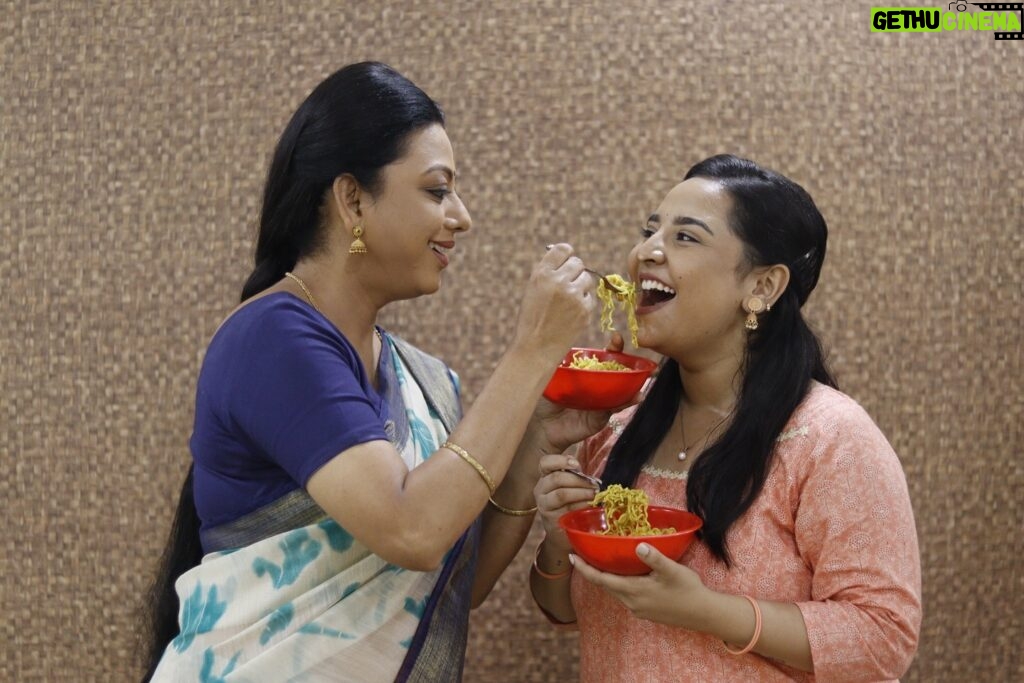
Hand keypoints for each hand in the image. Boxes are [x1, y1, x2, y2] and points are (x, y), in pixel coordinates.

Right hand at [510, 244, 595, 362]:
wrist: (536, 348)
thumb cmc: (532, 318)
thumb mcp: (533, 289)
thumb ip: (548, 272)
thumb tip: (567, 255)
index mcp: (542, 274)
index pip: (563, 249)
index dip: (566, 255)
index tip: (565, 262)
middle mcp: (558, 281)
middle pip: (578, 263)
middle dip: (574, 272)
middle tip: (567, 285)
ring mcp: (574, 295)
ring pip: (587, 279)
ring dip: (580, 287)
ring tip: (567, 301)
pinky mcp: (585, 309)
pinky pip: (590, 297)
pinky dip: (583, 303)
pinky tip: (570, 314)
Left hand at [532, 332, 639, 451]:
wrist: (539, 426)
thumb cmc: (544, 398)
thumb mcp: (550, 374)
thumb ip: (559, 359)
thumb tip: (561, 336)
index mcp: (586, 372)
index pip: (603, 357)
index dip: (612, 348)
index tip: (616, 338)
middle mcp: (596, 386)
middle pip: (617, 373)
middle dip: (630, 365)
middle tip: (637, 358)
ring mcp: (600, 402)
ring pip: (621, 391)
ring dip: (634, 385)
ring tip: (645, 378)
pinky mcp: (600, 418)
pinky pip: (614, 408)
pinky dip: (624, 402)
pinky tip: (635, 397)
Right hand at [534, 452, 600, 547]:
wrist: (564, 531)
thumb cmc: (571, 504)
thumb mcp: (572, 487)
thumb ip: (576, 477)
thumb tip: (590, 476)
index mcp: (545, 477)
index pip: (545, 463)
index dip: (560, 460)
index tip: (576, 464)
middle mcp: (541, 489)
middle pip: (556, 478)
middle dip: (579, 480)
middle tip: (594, 484)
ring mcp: (544, 505)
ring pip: (561, 494)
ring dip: (581, 492)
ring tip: (594, 494)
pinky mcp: (550, 519)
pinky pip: (567, 509)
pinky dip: (581, 505)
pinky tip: (590, 506)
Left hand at [569, 543, 712, 630]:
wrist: (703, 614)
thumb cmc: (688, 590)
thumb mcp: (672, 570)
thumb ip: (654, 557)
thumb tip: (638, 545)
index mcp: (633, 591)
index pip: (601, 580)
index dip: (584, 569)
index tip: (571, 557)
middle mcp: (631, 603)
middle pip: (605, 585)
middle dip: (592, 571)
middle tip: (583, 555)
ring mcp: (638, 609)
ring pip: (615, 591)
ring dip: (606, 578)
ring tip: (601, 562)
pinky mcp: (646, 611)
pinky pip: (626, 595)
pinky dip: (619, 583)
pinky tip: (626, 574)